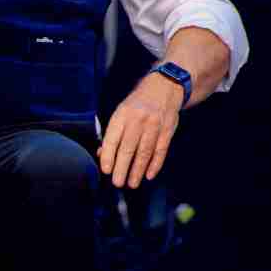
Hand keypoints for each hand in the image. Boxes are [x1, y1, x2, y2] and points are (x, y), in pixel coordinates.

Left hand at [98, 72, 182, 188]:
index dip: (109, 155)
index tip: (106, 170)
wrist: (164, 87)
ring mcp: (154, 125)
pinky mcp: (168, 130)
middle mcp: (138, 120)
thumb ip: (113, 132)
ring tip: (132, 183)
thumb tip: (102, 154)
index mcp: (122, 114)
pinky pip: (161, 150)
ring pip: (145, 152)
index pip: (113, 138)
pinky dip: (155, 164)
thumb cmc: (137, 104)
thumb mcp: (121, 112)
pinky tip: (148, 175)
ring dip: (138, 170)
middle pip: (129, 148)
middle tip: (117, 182)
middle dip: (122, 167)